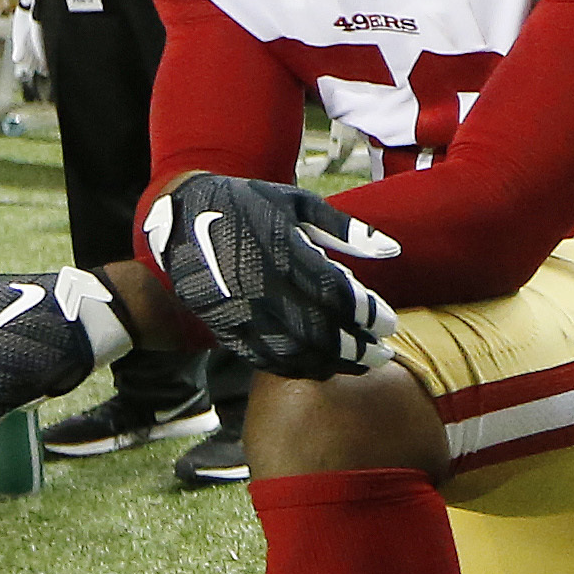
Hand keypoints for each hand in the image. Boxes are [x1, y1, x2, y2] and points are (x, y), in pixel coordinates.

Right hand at [142, 174, 402, 379]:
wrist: (181, 218)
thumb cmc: (248, 205)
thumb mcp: (297, 205)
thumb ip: (346, 229)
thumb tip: (393, 249)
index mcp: (281, 250)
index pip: (335, 293)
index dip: (366, 314)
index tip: (391, 324)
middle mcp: (261, 285)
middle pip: (318, 330)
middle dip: (356, 347)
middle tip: (384, 354)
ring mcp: (239, 311)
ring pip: (293, 351)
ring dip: (332, 364)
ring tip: (360, 365)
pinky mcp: (224, 327)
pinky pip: (264, 359)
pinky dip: (297, 368)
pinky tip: (321, 368)